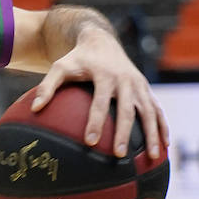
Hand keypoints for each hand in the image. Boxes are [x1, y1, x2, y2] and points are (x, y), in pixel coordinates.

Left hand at [29, 30, 167, 159]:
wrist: (101, 41)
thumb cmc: (77, 59)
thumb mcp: (60, 67)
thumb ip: (47, 86)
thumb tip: (34, 109)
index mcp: (105, 75)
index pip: (100, 102)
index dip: (95, 121)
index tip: (90, 142)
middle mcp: (125, 80)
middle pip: (127, 110)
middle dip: (124, 133)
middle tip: (118, 155)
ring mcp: (138, 85)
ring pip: (149, 111)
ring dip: (153, 134)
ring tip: (153, 157)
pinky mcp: (146, 89)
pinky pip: (158, 110)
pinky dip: (162, 127)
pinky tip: (164, 146)